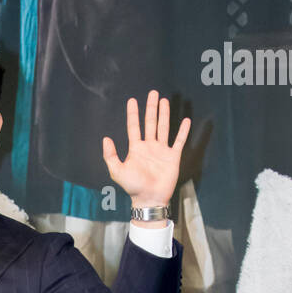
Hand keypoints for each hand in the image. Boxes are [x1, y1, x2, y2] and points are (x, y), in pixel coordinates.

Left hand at [102, 91, 190, 208]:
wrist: (149, 199)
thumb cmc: (133, 187)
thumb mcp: (117, 172)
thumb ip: (110, 156)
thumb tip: (105, 139)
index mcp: (136, 148)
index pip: (134, 127)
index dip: (133, 114)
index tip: (132, 100)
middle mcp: (149, 146)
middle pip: (150, 123)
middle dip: (151, 108)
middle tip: (153, 93)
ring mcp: (161, 151)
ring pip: (163, 128)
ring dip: (164, 114)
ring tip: (165, 101)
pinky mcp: (173, 157)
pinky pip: (179, 141)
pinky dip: (183, 131)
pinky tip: (186, 120)